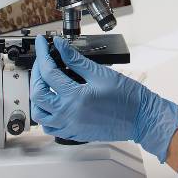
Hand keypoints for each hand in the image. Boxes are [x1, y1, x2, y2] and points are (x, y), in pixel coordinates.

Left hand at [30, 35, 177, 162]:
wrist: (141, 118)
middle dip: (36, 73)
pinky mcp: (74, 133)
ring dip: (37, 97)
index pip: (49, 72)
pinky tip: (52, 104)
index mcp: (76, 97)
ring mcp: (70, 126)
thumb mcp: (101, 74)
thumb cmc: (128, 97)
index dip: (43, 54)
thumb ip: (77, 60)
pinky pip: (50, 126)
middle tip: (43, 61)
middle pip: (38, 93)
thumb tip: (60, 46)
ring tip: (44, 83)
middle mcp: (69, 114)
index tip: (42, 44)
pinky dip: (45, 114)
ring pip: (39, 114)